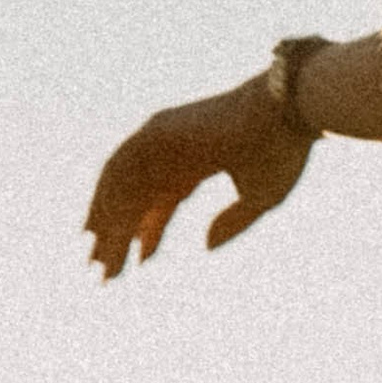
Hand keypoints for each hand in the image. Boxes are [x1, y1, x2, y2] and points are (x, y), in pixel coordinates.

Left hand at [85, 75, 311, 277]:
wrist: (286, 114)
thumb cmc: (282, 152)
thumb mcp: (261, 198)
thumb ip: (233, 222)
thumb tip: (205, 246)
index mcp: (199, 159)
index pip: (162, 200)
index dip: (149, 231)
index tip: (139, 263)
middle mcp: (175, 148)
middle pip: (136, 195)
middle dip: (119, 232)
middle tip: (103, 269)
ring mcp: (163, 136)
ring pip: (122, 184)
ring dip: (105, 221)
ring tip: (95, 259)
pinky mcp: (156, 130)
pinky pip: (120, 169)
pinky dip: (107, 199)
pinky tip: (100, 231)